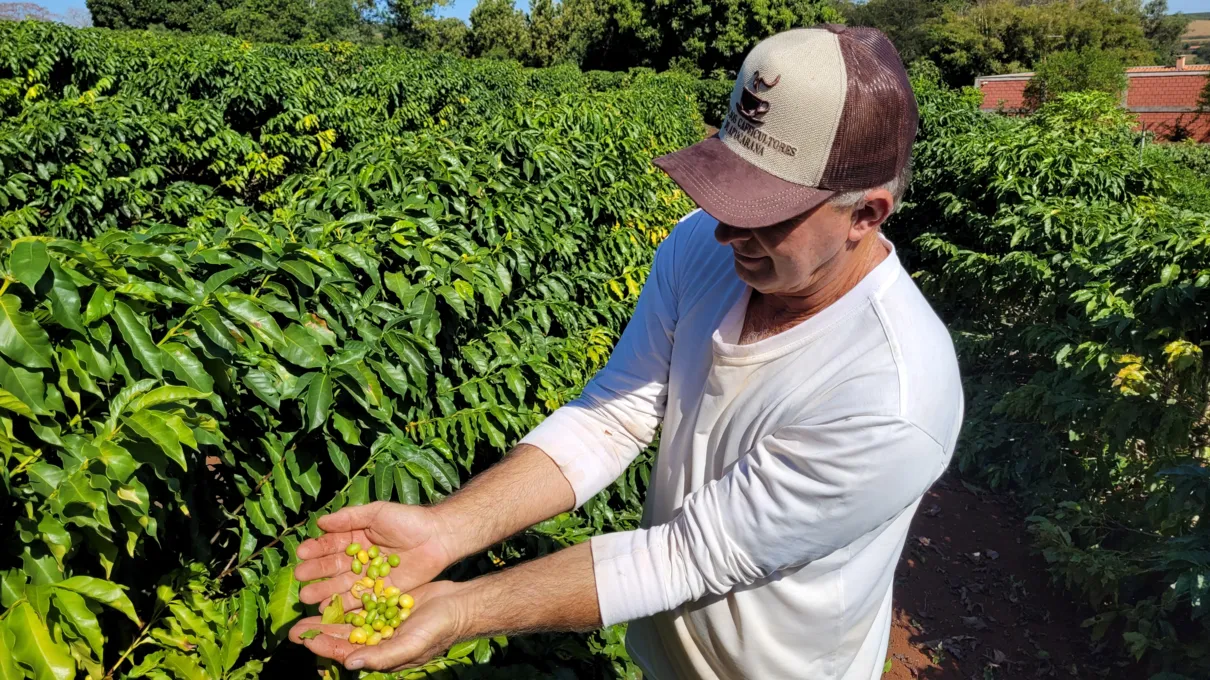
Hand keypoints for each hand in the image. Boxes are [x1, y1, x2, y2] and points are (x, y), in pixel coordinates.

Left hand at [288, 580, 467, 671]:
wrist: (459, 606)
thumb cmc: (438, 630)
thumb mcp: (410, 645)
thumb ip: (381, 657)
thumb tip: (350, 664)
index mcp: (380, 655)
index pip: (346, 653)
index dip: (324, 647)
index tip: (304, 639)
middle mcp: (377, 640)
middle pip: (341, 638)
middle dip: (319, 633)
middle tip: (293, 629)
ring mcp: (381, 623)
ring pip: (348, 621)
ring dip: (328, 617)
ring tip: (307, 610)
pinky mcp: (386, 604)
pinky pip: (361, 604)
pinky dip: (347, 601)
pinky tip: (334, 593)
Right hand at [295, 501, 454, 606]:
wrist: (437, 537)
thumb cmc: (408, 520)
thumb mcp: (377, 512)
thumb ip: (350, 517)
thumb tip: (320, 521)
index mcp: (355, 537)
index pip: (331, 544)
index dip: (316, 549)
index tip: (301, 553)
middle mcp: (358, 559)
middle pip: (332, 568)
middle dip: (315, 573)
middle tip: (300, 577)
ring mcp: (368, 576)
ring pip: (342, 585)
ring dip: (324, 592)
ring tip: (307, 597)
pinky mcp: (381, 591)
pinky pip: (360, 600)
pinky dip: (345, 605)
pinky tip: (328, 609)